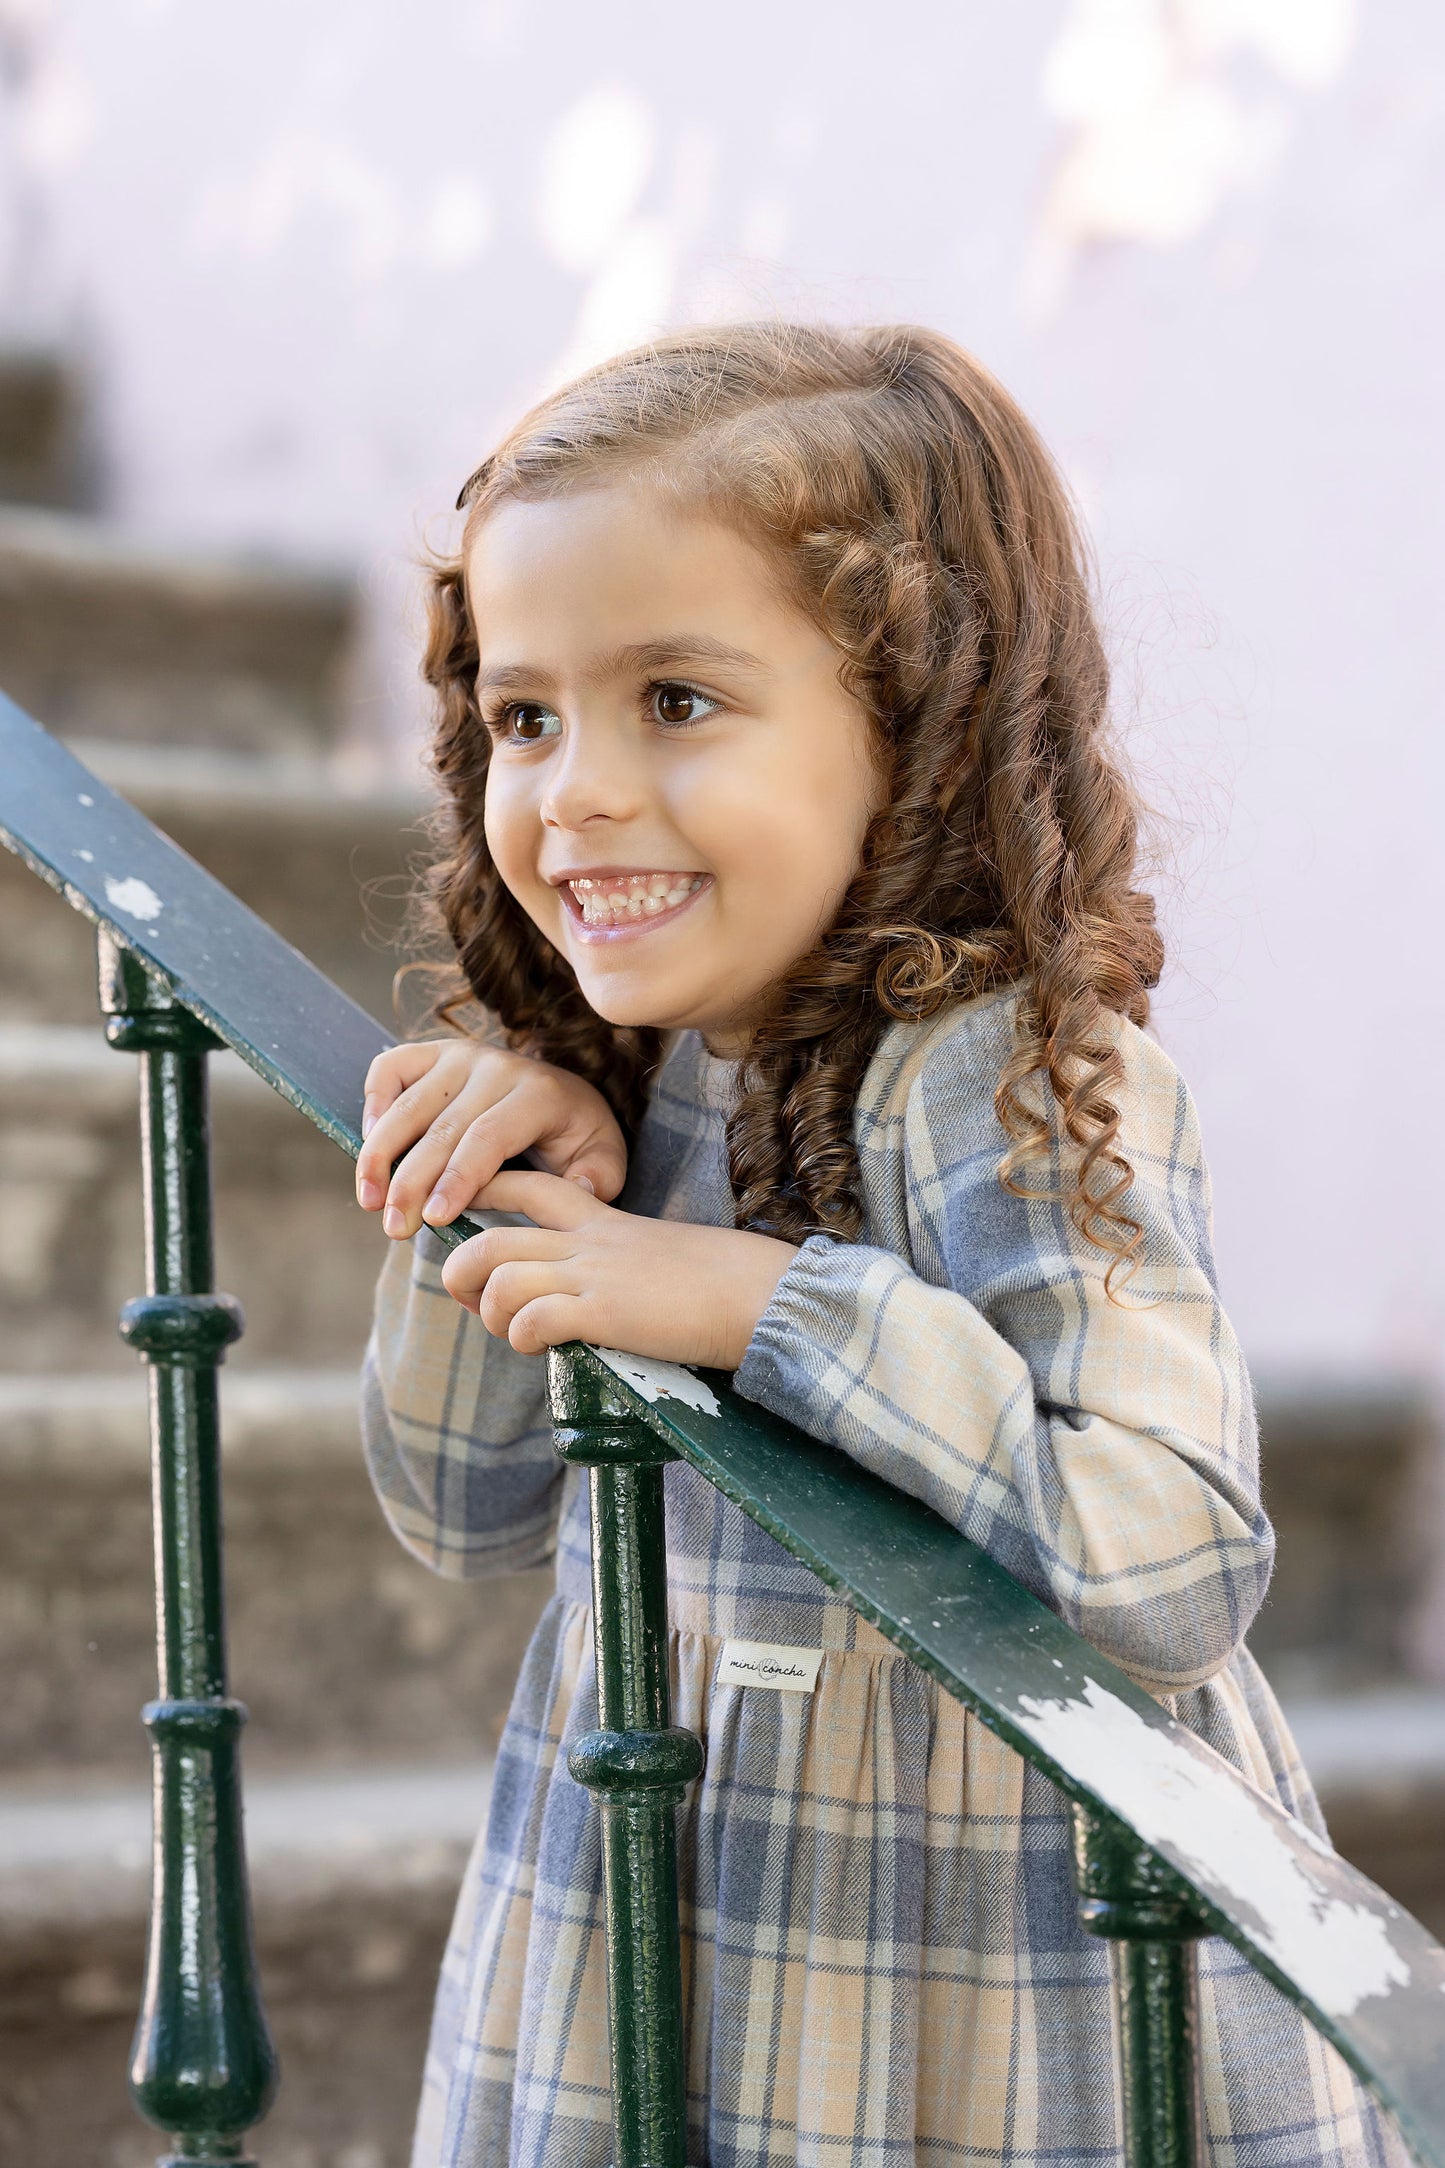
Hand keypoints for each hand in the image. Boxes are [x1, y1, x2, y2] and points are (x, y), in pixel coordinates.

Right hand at [355, 1038, 626, 1237]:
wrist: (561, 1093)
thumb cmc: (575, 1138)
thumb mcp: (603, 1159)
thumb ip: (596, 1179)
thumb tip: (575, 1191)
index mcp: (539, 1094)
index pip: (489, 1136)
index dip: (458, 1178)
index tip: (434, 1219)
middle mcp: (496, 1067)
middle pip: (441, 1128)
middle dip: (411, 1182)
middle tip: (395, 1228)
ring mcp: (460, 1056)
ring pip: (408, 1106)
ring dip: (380, 1156)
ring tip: (371, 1203)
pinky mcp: (431, 1052)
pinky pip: (389, 1071)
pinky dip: (372, 1105)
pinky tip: (369, 1149)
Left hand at [441, 1169, 798, 1368]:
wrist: (760, 1292)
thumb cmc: (724, 1281)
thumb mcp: (659, 1255)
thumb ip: (619, 1265)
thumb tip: (596, 1299)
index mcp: (604, 1222)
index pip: (530, 1188)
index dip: (485, 1193)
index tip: (458, 1210)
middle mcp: (590, 1242)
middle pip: (491, 1239)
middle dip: (460, 1271)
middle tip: (472, 1302)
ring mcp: (596, 1274)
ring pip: (500, 1277)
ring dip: (491, 1313)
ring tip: (514, 1334)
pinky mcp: (606, 1311)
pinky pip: (533, 1318)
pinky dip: (522, 1337)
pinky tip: (540, 1348)